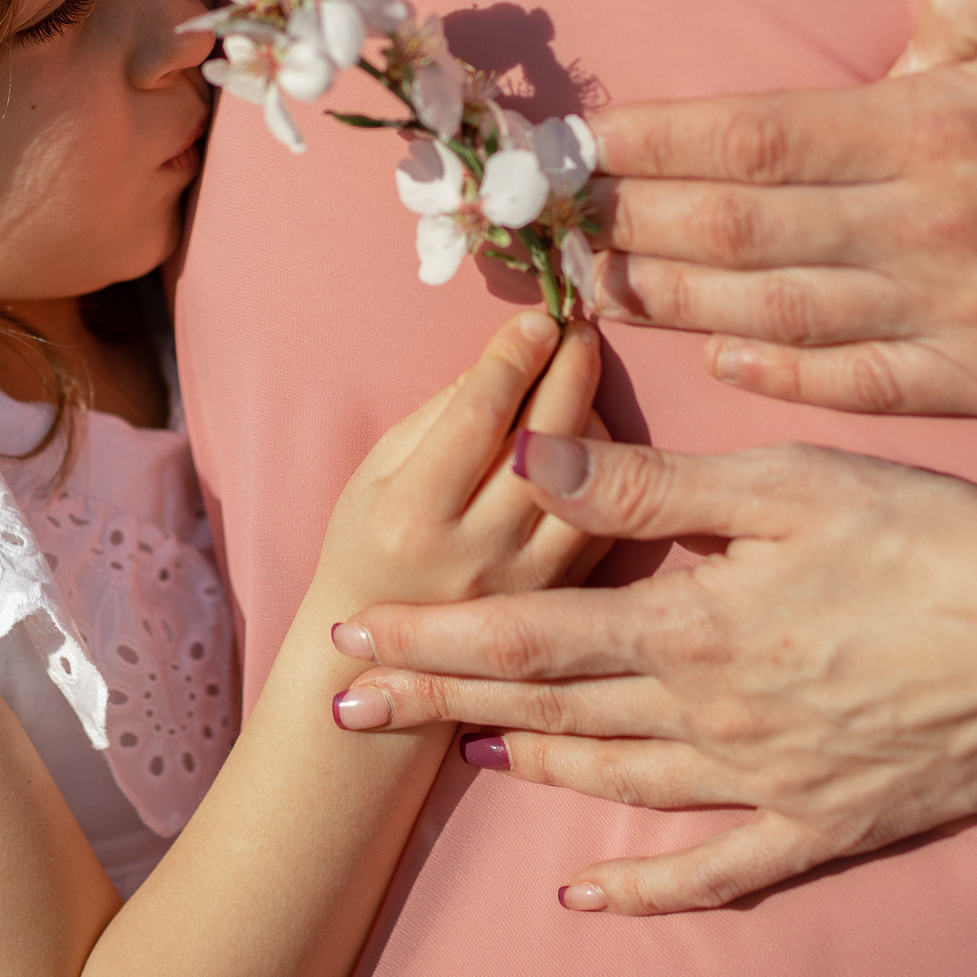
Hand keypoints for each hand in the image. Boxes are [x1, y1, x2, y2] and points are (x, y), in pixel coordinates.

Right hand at [316, 312, 604, 610]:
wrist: (383, 658)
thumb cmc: (371, 544)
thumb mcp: (379, 472)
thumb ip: (441, 414)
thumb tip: (509, 357)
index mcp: (412, 517)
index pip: (478, 416)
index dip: (513, 356)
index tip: (537, 318)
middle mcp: (475, 555)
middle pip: (545, 441)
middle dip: (568, 370)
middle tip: (579, 331)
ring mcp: (527, 585)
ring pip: (590, 481)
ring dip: (592, 417)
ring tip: (577, 384)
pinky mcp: (564, 601)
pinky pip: (605, 519)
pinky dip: (605, 471)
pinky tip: (587, 441)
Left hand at [329, 435, 976, 914]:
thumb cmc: (929, 536)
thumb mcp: (784, 485)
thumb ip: (648, 486)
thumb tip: (528, 461)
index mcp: (692, 629)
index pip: (526, 638)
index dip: (434, 640)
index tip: (353, 637)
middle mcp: (710, 717)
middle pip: (547, 715)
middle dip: (440, 705)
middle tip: (349, 710)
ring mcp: (766, 781)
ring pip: (615, 784)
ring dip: (525, 771)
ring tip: (455, 759)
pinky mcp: (826, 823)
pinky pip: (717, 869)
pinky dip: (647, 888)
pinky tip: (593, 898)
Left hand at [589, 0, 976, 415]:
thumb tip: (893, 41)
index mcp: (938, 128)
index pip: (748, 143)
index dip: (644, 150)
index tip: (567, 149)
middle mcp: (928, 234)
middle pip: (734, 240)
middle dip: (623, 230)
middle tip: (539, 228)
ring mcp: (959, 323)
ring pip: (775, 319)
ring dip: (671, 305)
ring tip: (587, 289)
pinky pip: (856, 384)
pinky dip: (774, 370)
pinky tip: (717, 353)